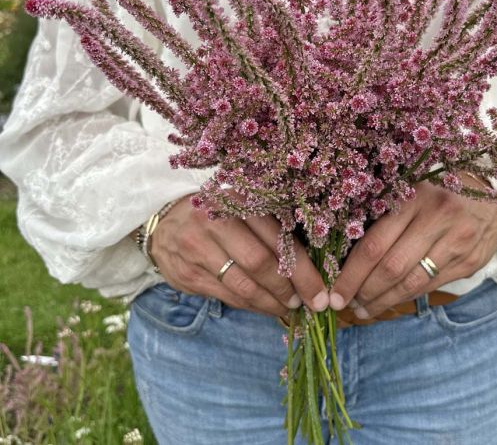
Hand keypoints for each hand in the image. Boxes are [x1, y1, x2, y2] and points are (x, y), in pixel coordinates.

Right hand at [150, 194, 329, 318]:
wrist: (164, 222)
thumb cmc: (218, 213)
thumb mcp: (243, 207)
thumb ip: (271, 226)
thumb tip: (313, 261)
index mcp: (238, 200)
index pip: (277, 238)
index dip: (302, 269)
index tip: (320, 290)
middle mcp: (216, 222)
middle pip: (260, 263)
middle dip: (290, 288)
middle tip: (309, 303)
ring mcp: (198, 249)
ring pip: (243, 285)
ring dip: (272, 302)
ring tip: (290, 308)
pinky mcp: (188, 275)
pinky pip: (227, 297)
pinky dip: (252, 306)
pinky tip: (267, 308)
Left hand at [328, 175, 496, 318]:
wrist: (489, 199)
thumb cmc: (436, 194)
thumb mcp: (409, 192)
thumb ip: (384, 216)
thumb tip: (344, 254)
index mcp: (413, 197)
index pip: (375, 243)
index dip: (352, 273)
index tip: (334, 292)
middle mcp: (437, 219)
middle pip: (392, 267)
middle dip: (364, 291)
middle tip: (345, 302)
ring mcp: (457, 242)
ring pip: (412, 283)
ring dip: (383, 301)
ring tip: (363, 309)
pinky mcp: (469, 262)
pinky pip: (430, 286)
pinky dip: (405, 297)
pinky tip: (389, 302)